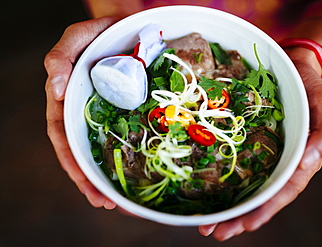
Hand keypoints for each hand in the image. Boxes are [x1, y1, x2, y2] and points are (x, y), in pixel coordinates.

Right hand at [45, 16, 121, 208]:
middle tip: (105, 203)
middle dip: (89, 178)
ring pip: (100, 148)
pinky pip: (122, 135)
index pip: (62, 136)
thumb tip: (54, 88)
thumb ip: (61, 57)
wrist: (127, 23)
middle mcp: (84, 109)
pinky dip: (124, 156)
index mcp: (68, 98)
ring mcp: (105, 111)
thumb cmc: (100, 29)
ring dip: (106, 175)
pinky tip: (134, 174)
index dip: (71, 161)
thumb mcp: (78, 37)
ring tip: (117, 201)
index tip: (84, 182)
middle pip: (80, 150)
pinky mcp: (125, 109)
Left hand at [198, 59, 321, 240]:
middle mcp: (278, 161)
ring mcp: (261, 153)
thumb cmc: (309, 87)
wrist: (290, 67)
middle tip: (215, 232)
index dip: (266, 209)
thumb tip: (312, 159)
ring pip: (245, 186)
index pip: (283, 191)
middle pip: (259, 196)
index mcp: (299, 158)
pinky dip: (221, 182)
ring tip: (206, 225)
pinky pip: (234, 165)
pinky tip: (205, 194)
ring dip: (226, 208)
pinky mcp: (247, 142)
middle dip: (239, 217)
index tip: (245, 224)